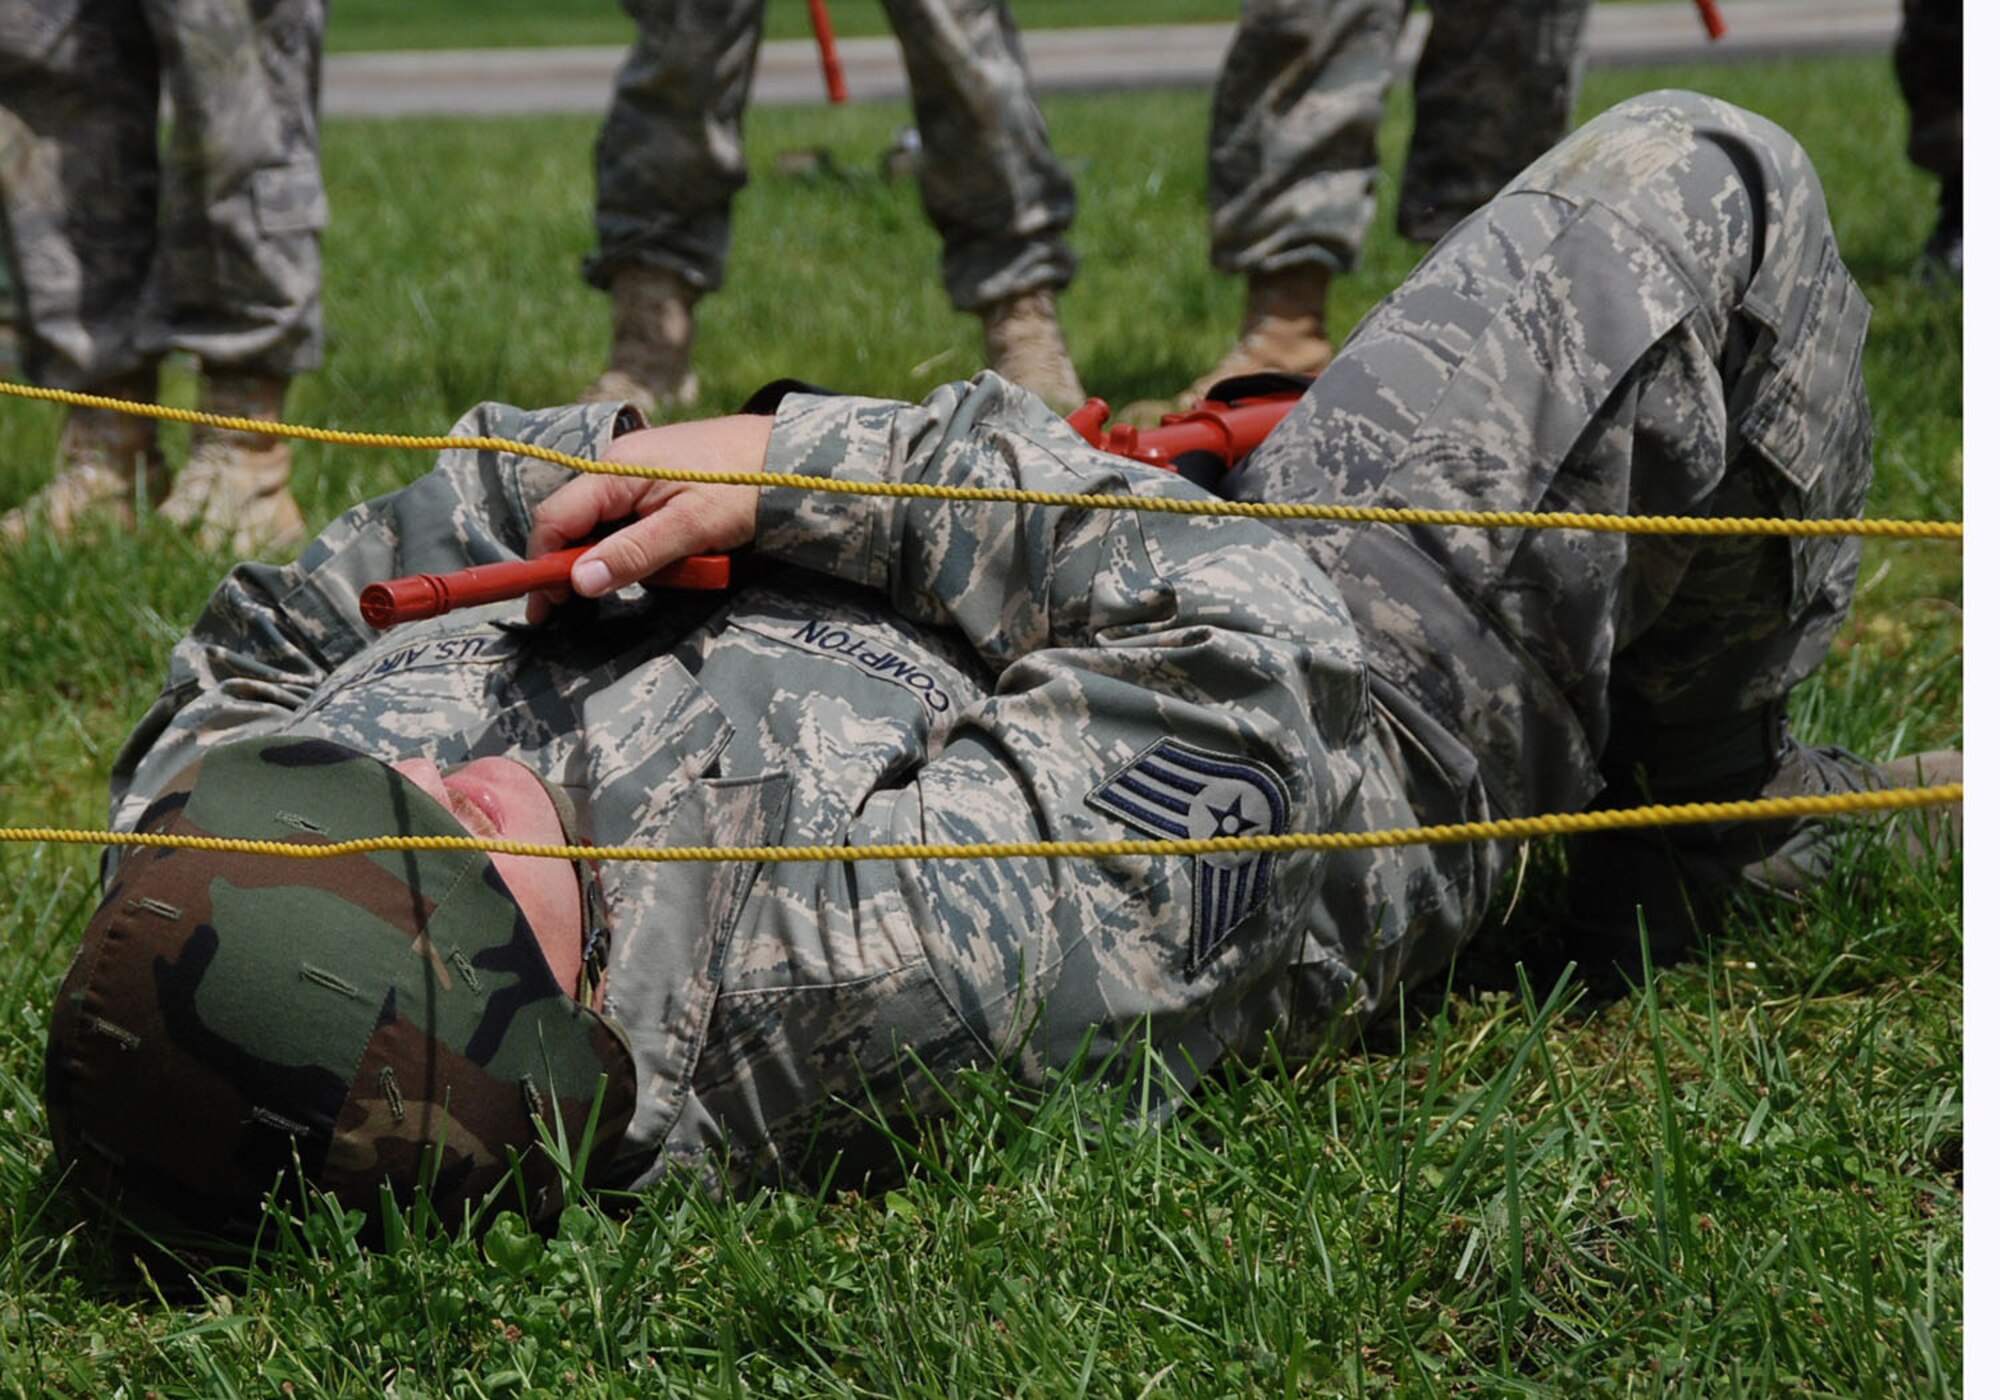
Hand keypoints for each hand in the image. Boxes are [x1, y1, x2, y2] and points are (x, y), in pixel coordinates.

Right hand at [525, 414, 772, 623]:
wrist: (792, 454)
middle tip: (587, 610)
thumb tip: (578, 581)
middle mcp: (616, 466)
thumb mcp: (691, 527)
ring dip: (621, 556)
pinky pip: (631, 520)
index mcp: (615, 470)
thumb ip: (633, 553)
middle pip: (575, 524)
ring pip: (604, 526)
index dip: (542, 564)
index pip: (554, 519)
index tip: (543, 609)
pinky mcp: (657, 481)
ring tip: (670, 570)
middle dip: (580, 566)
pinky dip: (643, 545)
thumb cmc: (745, 485)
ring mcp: (636, 472)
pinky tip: (674, 556)